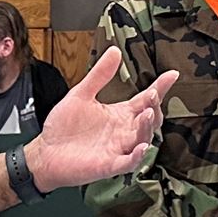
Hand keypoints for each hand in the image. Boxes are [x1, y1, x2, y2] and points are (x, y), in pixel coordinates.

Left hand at [24, 53, 178, 191]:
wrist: (45, 152)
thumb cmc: (63, 127)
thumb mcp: (81, 94)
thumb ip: (99, 75)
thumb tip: (115, 51)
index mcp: (120, 114)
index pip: (145, 100)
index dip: (160, 87)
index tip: (172, 74)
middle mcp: (123, 131)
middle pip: (149, 119)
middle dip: (155, 107)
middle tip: (153, 94)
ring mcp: (118, 149)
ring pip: (143, 138)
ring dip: (148, 127)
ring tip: (148, 113)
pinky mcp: (109, 165)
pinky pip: (128, 162)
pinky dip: (137, 156)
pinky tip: (142, 147)